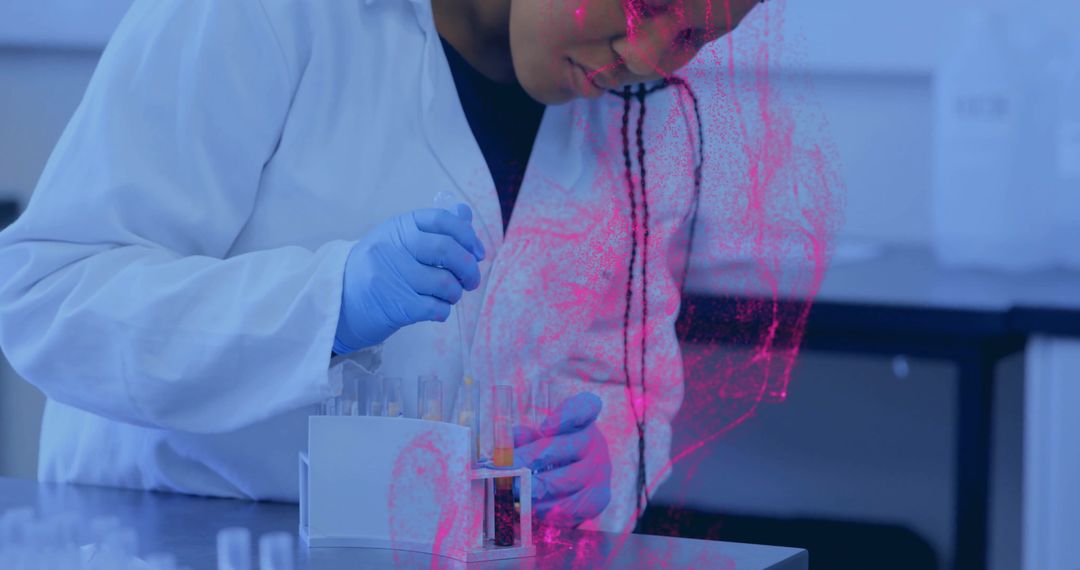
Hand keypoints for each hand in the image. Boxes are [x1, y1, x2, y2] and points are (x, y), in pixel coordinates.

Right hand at [334, 206, 484, 352]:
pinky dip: (443, 310)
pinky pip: (436, 308)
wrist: (338, 300)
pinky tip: (437, 309)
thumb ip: (433, 228)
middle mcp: (393, 247)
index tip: (478, 252)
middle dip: (469, 268)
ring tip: (449, 295)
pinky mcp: (394, 305)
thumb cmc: (377, 268)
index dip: (468, 236)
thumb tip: (465, 214)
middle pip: (448, 250)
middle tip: (471, 280)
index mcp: (399, 227)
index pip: (443, 220)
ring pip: (445, 283)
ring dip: (455, 293)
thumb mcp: (399, 240)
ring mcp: (392, 276)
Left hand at [513, 392, 611, 526]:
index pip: (586, 406)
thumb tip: (515, 436)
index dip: (567, 414)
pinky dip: (547, 508)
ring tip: (514, 490)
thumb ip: (524, 438)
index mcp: (583, 420)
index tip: (544, 428)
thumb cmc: (549, 457)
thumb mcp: (536, 442)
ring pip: (566, 480)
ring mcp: (601, 471)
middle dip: (530, 459)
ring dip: (536, 487)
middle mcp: (596, 442)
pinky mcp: (599, 498)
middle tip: (506, 469)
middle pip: (565, 446)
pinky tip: (530, 507)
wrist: (572, 489)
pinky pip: (571, 505)